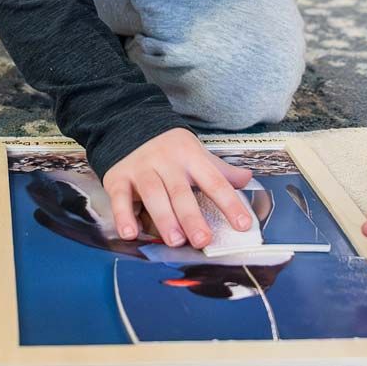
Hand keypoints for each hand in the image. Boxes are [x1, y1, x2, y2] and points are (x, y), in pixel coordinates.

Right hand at [101, 128, 256, 250]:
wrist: (129, 124)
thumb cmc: (170, 148)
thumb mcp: (196, 154)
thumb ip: (220, 171)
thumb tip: (247, 179)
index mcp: (191, 156)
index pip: (214, 181)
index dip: (229, 203)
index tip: (242, 224)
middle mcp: (166, 162)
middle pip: (181, 192)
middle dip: (192, 217)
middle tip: (203, 240)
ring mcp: (141, 169)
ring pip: (153, 195)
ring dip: (164, 219)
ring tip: (175, 241)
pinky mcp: (118, 177)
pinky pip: (120, 198)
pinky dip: (124, 216)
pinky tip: (131, 233)